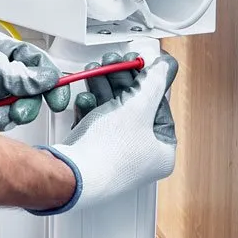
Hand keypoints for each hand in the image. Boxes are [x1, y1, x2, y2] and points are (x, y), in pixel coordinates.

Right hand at [40, 51, 178, 212]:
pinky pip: (95, 123)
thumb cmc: (108, 152)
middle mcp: (140, 156)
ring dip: (102, 89)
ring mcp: (114, 155)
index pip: (160, 107)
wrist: (71, 174)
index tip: (138, 63)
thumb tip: (166, 67)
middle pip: (134, 107)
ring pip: (111, 112)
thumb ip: (153, 83)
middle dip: (120, 81)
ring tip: (94, 71)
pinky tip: (85, 97)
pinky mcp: (91, 152)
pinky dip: (90, 107)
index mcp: (161, 151)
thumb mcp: (137, 109)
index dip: (147, 81)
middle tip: (112, 62)